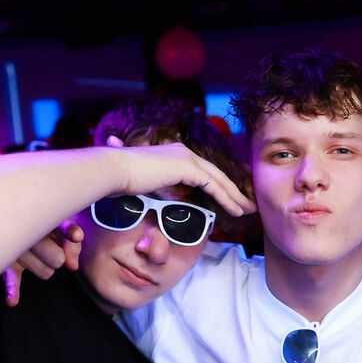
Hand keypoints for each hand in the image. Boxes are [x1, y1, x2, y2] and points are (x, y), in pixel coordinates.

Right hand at [4, 220, 83, 306]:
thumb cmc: (46, 225)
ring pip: (46, 272)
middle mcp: (25, 230)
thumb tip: (72, 267)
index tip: (76, 236)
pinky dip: (12, 289)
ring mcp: (15, 247)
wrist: (13, 218)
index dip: (69, 232)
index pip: (60, 227)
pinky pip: (12, 277)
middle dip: (60, 257)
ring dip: (47, 267)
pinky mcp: (8, 262)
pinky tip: (12, 301)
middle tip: (52, 246)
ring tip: (40, 253)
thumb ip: (72, 244)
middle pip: (57, 260)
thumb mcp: (63, 228)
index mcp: (41, 217)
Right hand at [107, 136, 255, 217]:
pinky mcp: (188, 167)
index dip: (220, 186)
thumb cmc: (123, 179)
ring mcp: (187, 158)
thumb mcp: (146, 182)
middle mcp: (184, 152)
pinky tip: (236, 209)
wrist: (114, 170)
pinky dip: (227, 198)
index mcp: (176, 153)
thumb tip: (158, 192)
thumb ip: (159, 185)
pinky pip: (214, 185)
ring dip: (235, 196)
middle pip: (217, 174)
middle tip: (248, 205)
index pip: (205, 171)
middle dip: (234, 190)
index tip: (230, 199)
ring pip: (219, 179)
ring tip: (247, 210)